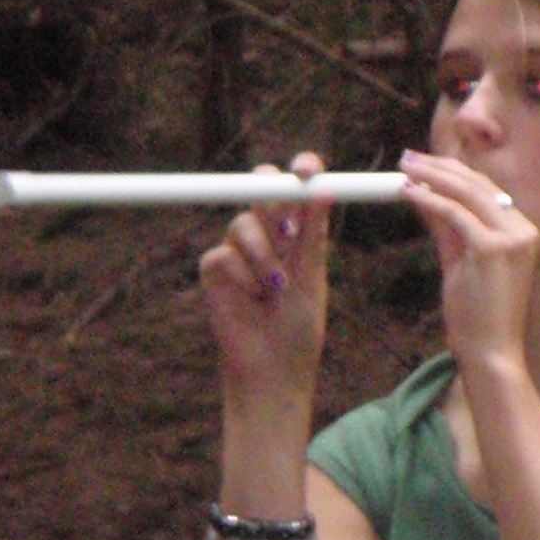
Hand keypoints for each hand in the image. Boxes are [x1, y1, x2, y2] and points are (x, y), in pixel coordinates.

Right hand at [198, 152, 331, 400]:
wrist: (272, 370)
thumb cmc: (298, 328)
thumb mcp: (312, 278)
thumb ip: (313, 234)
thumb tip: (325, 188)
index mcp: (297, 232)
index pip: (296, 188)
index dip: (301, 171)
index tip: (307, 169)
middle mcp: (267, 234)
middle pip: (261, 188)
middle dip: (271, 199)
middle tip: (285, 223)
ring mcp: (238, 249)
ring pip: (242, 223)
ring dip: (262, 252)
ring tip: (275, 286)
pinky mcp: (214, 269)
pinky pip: (224, 254)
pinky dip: (242, 277)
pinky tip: (251, 300)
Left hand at [398, 149, 539, 374]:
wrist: (490, 352)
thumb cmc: (477, 316)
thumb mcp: (460, 262)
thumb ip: (447, 228)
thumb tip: (425, 196)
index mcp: (522, 232)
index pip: (486, 191)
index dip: (454, 173)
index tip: (425, 165)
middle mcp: (522, 230)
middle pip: (478, 184)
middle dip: (440, 167)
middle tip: (409, 157)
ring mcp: (511, 238)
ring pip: (467, 192)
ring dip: (432, 176)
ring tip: (405, 167)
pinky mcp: (493, 249)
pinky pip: (455, 214)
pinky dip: (429, 200)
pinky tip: (408, 192)